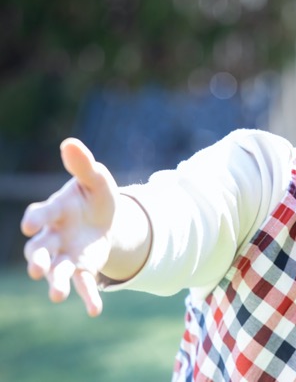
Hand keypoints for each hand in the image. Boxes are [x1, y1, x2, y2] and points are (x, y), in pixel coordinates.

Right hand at [22, 138, 117, 316]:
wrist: (106, 218)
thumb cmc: (94, 196)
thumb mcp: (96, 179)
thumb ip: (83, 166)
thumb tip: (70, 143)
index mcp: (54, 210)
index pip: (41, 214)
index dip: (36, 218)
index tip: (31, 223)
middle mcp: (53, 235)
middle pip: (38, 249)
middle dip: (36, 258)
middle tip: (36, 268)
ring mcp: (65, 254)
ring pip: (55, 270)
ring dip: (54, 282)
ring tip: (55, 296)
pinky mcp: (82, 267)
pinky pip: (83, 283)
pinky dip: (87, 296)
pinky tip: (94, 311)